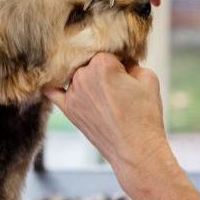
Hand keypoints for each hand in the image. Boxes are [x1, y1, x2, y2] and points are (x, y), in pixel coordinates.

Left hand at [44, 53, 168, 190]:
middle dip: (103, 67)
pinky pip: (53, 92)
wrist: (136, 150)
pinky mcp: (68, 109)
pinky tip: (51, 79)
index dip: (119, 58)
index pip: (107, 49)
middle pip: (90, 60)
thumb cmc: (145, 114)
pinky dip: (53, 84)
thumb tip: (122, 58)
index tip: (127, 67)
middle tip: (117, 84)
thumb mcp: (148, 77)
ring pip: (77, 73)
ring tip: (104, 93)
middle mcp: (83, 75)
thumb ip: (132, 61)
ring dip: (86, 76)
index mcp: (102, 63)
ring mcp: (73, 93)